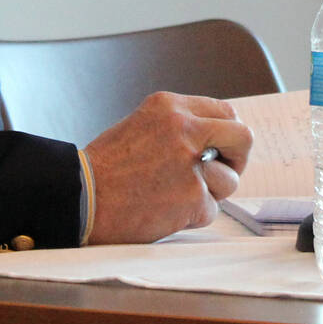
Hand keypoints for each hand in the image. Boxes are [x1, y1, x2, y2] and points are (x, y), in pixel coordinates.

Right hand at [81, 92, 253, 244]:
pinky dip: (192, 216)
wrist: (80, 197)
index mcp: (170, 107)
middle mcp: (184, 129)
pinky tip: (163, 211)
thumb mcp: (142, 126)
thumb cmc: (105, 169)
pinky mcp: (191, 197)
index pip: (225, 112)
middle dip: (237, 159)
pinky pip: (211, 210)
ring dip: (210, 194)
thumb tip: (216, 142)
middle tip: (221, 173)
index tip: (221, 150)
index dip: (229, 134)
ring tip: (175, 196)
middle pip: (243, 137)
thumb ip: (179, 128)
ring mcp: (189, 164)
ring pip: (230, 181)